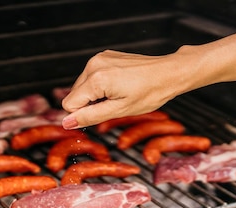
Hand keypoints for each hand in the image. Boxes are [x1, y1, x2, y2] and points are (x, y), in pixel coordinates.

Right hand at [61, 49, 186, 128]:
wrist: (169, 73)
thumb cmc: (150, 92)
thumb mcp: (119, 110)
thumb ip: (90, 117)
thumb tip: (67, 123)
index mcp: (96, 78)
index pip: (69, 104)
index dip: (82, 115)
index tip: (101, 115)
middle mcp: (94, 64)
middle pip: (74, 95)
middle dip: (89, 105)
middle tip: (114, 105)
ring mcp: (99, 58)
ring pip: (82, 87)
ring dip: (95, 96)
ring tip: (118, 95)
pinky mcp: (104, 57)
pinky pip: (91, 77)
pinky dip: (101, 86)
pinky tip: (118, 86)